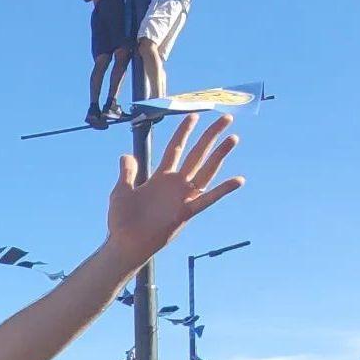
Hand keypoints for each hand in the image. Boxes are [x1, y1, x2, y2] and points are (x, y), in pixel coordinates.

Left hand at [105, 114, 244, 268]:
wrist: (124, 244)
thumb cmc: (121, 220)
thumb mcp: (121, 190)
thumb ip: (127, 172)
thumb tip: (126, 155)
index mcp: (160, 178)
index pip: (175, 148)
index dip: (184, 132)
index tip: (194, 116)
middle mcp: (175, 185)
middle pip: (196, 154)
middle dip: (210, 136)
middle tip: (226, 118)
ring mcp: (182, 198)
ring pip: (206, 171)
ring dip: (219, 154)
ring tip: (233, 138)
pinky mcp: (185, 213)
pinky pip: (207, 200)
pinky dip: (222, 190)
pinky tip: (238, 179)